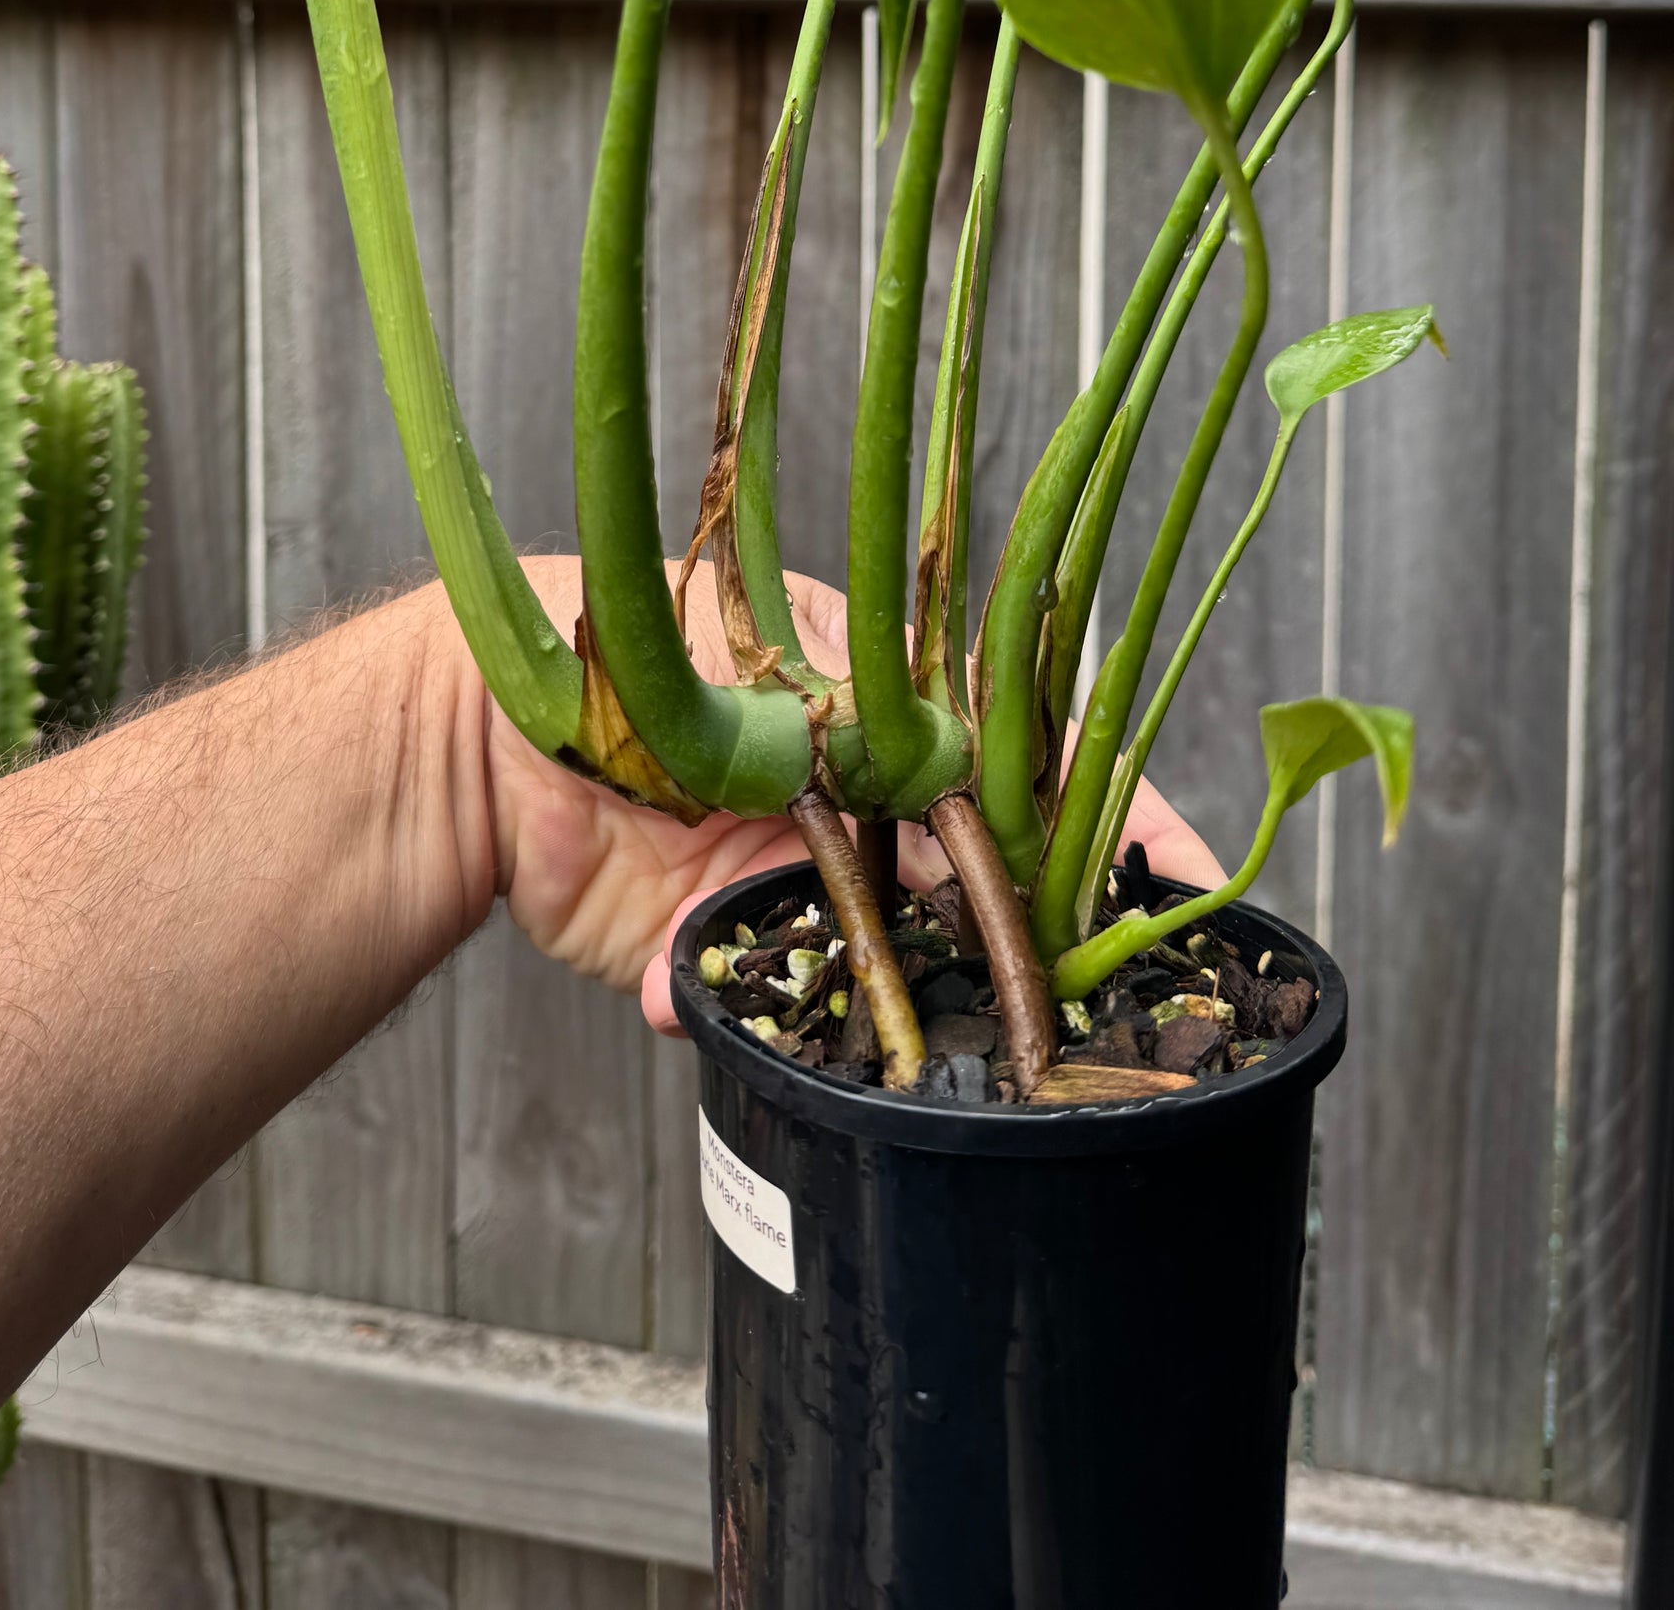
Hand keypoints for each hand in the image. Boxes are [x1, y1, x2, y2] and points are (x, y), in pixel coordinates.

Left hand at [459, 558, 1224, 1029]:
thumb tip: (946, 806)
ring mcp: (792, 888)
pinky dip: (729, 1007)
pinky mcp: (709, 949)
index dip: (1118, 835)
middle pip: (981, 898)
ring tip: (915, 1037)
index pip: (1035, 778)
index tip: (1189, 887)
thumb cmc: (642, 638)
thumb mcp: (788, 656)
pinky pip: (756, 1007)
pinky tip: (684, 986)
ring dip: (891, 1011)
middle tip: (1067, 1006)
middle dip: (1028, 958)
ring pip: (886, 976)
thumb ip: (880, 729)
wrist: (486, 709)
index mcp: (894, 721)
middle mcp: (859, 814)